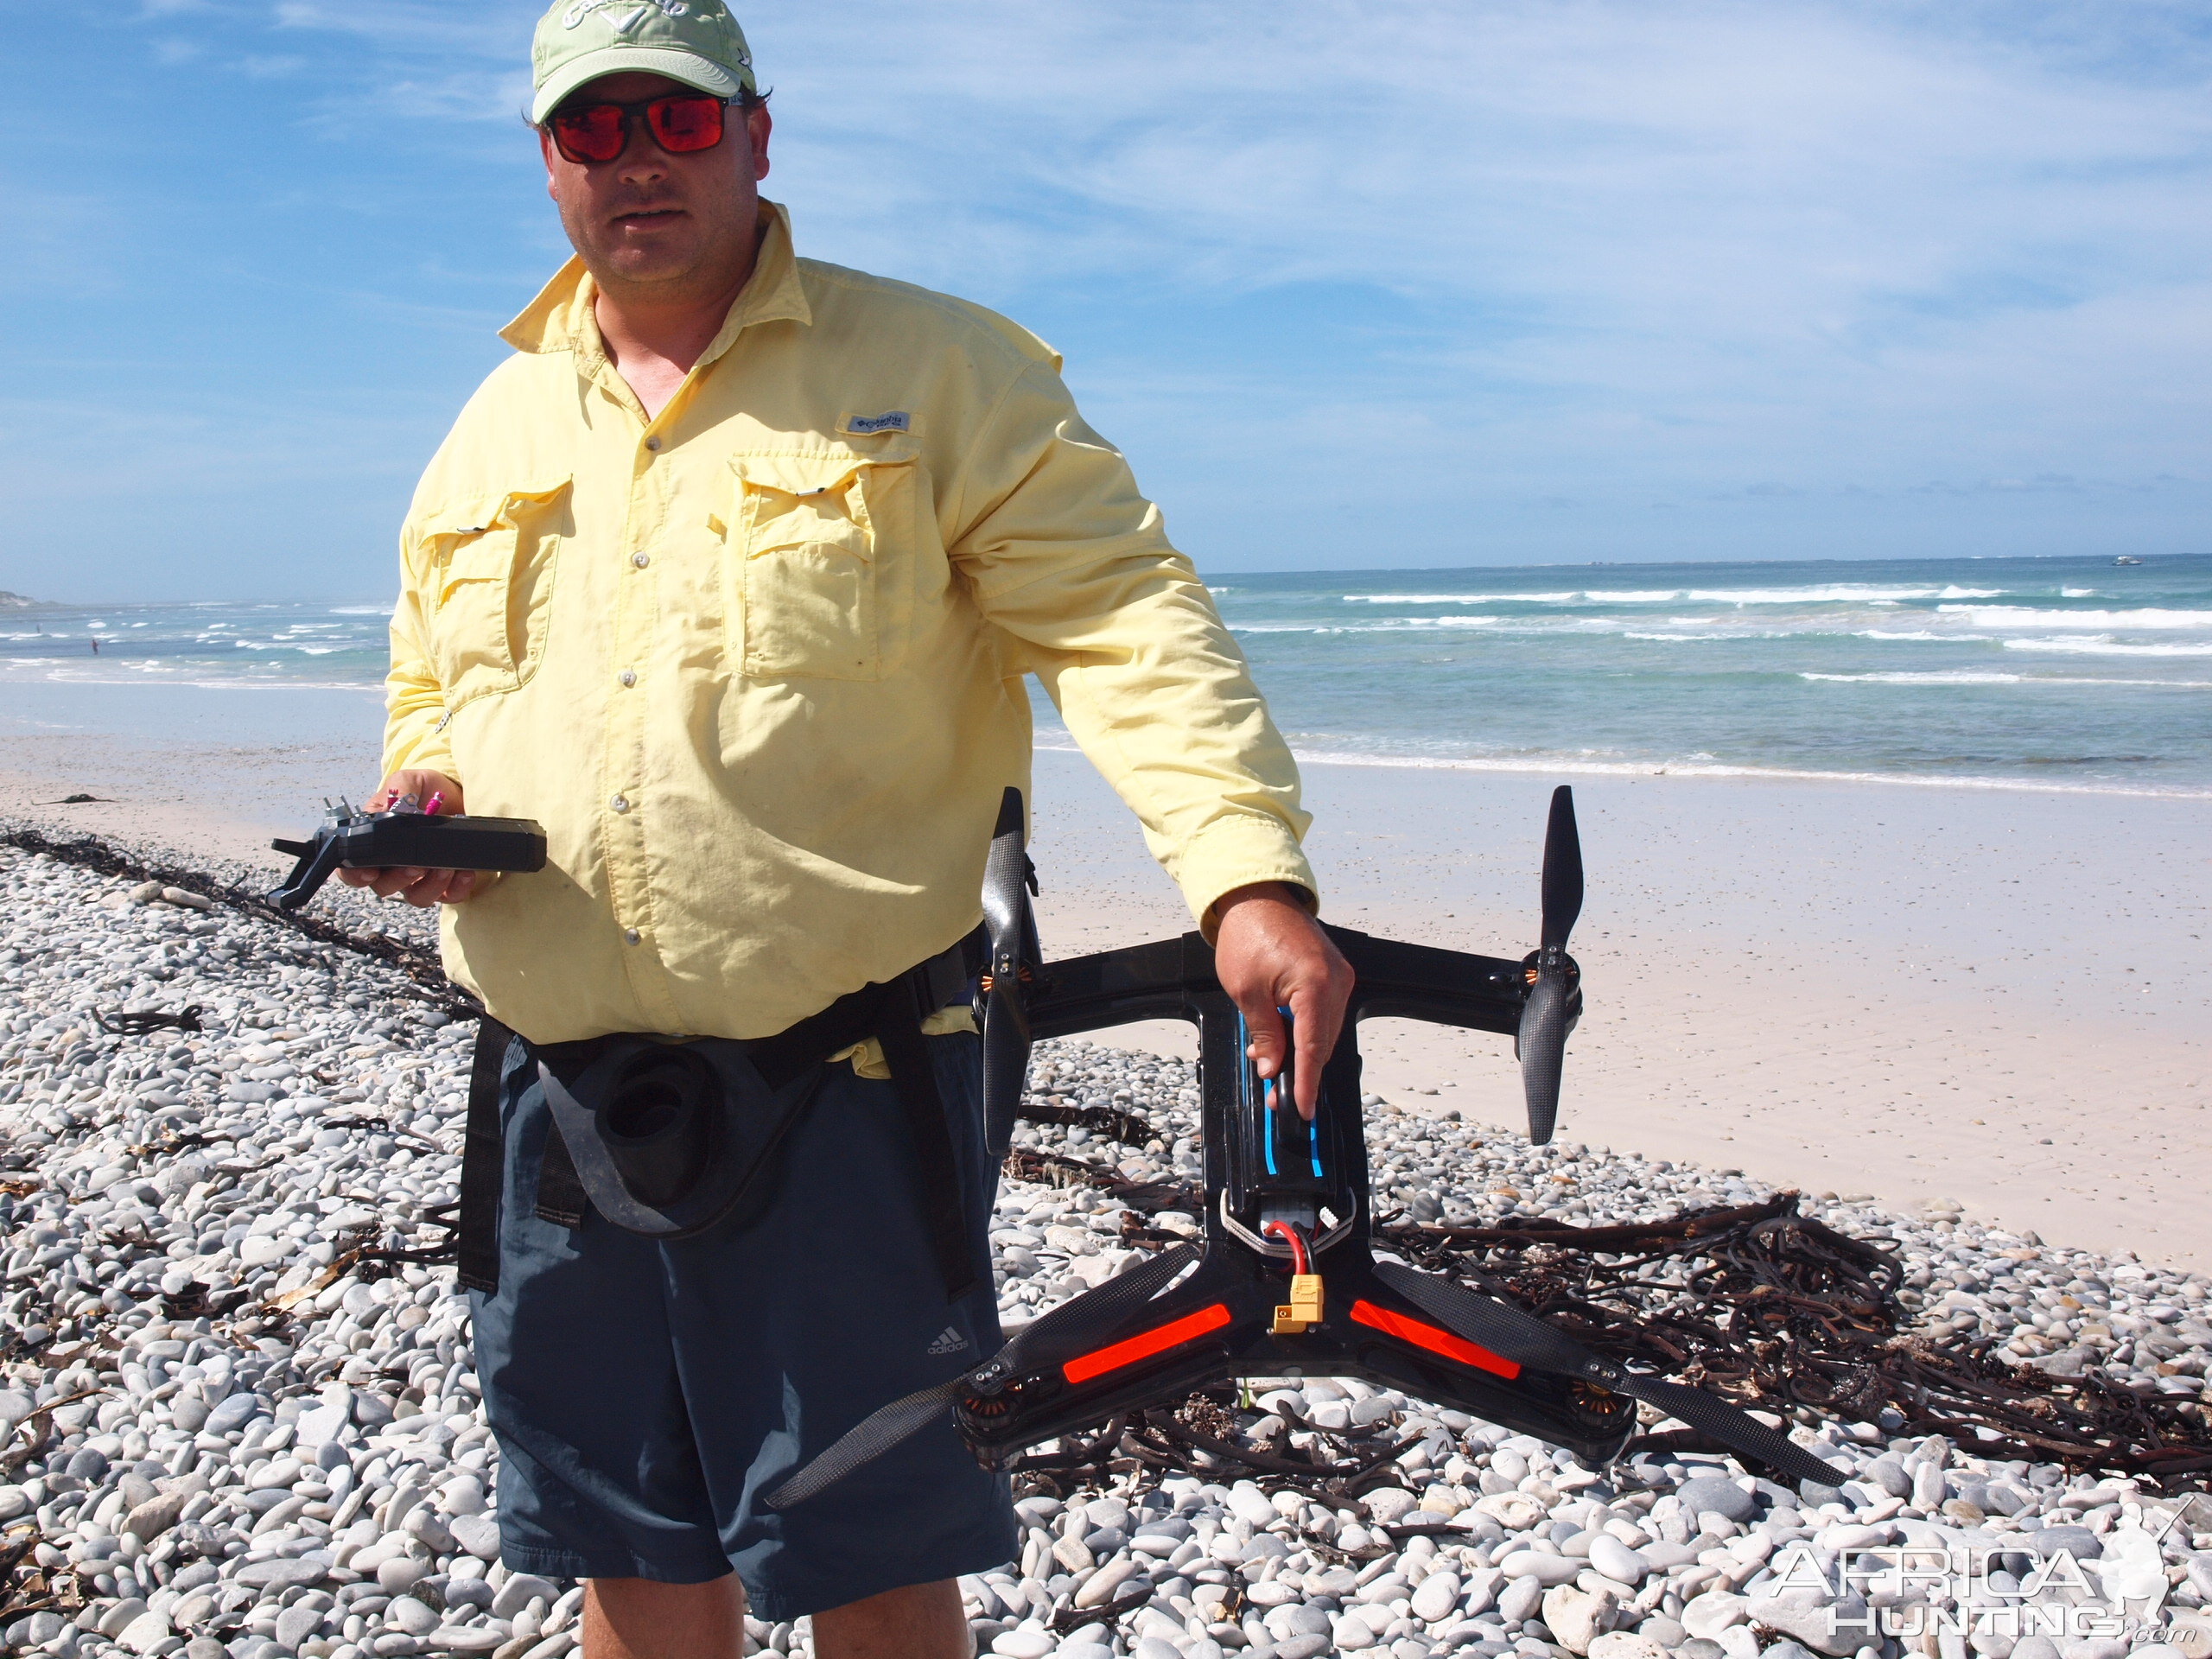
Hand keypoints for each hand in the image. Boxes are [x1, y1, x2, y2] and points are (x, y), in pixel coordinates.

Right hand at [333, 769, 478, 906]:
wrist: (456, 793)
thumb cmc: (424, 790)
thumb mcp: (407, 782)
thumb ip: (398, 792)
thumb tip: (397, 807)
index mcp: (375, 843)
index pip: (353, 869)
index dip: (355, 876)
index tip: (370, 873)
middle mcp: (393, 865)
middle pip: (384, 887)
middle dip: (400, 879)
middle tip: (415, 866)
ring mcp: (419, 875)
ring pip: (417, 897)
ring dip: (430, 886)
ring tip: (444, 868)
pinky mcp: (446, 881)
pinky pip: (448, 896)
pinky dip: (456, 888)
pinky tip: (463, 871)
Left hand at [1212, 883, 1353, 1118]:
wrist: (1257, 896)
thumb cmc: (1247, 936)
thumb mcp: (1246, 992)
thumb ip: (1264, 1034)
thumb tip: (1270, 1068)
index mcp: (1316, 985)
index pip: (1313, 1049)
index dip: (1306, 1084)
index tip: (1301, 1109)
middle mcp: (1337, 981)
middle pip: (1322, 1044)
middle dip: (1300, 1072)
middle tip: (1276, 1096)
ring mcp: (1340, 976)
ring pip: (1324, 1031)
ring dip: (1302, 1052)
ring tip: (1271, 1065)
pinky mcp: (1335, 973)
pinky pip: (1325, 1013)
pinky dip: (1306, 1031)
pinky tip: (1284, 1039)